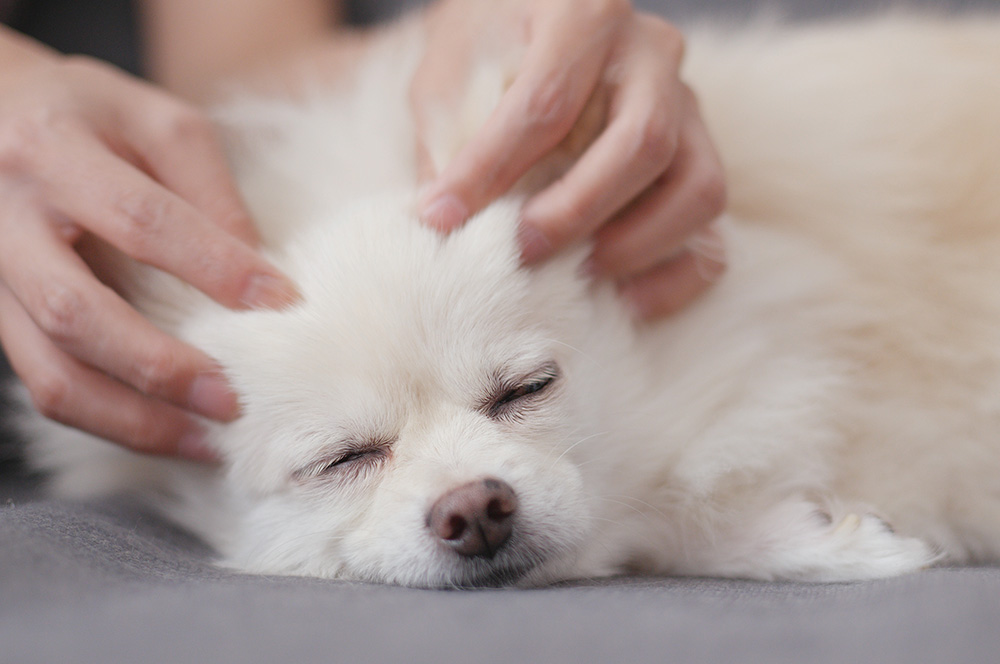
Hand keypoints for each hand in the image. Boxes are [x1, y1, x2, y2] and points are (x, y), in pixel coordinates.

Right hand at [0, 36, 298, 458]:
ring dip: (132, 420)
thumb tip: (257, 270)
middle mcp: (5, 219)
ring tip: (206, 442)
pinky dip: (108, 419)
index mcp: (52, 151)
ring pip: (49, 371)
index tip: (280, 300)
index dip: (213, 265)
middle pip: (77, 312)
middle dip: (160, 366)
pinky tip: (166, 430)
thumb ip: (208, 187)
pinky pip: (43, 384)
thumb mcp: (155, 120)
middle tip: (232, 400)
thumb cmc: (88, 114)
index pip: (140, 218)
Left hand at [411, 0, 726, 319]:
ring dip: (636, 246)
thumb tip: (444, 220)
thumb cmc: (490, 48)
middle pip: (643, 143)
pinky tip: (623, 301)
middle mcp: (652, 53)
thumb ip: (448, 134)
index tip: (441, 217)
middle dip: (576, 211)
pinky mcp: (701, 154)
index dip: (490, 169)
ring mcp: (688, 106)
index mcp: (586, 14)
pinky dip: (676, 275)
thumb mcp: (452, 69)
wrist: (535, 27)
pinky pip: (714, 229)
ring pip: (698, 188)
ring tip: (575, 276)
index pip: (546, 104)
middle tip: (520, 251)